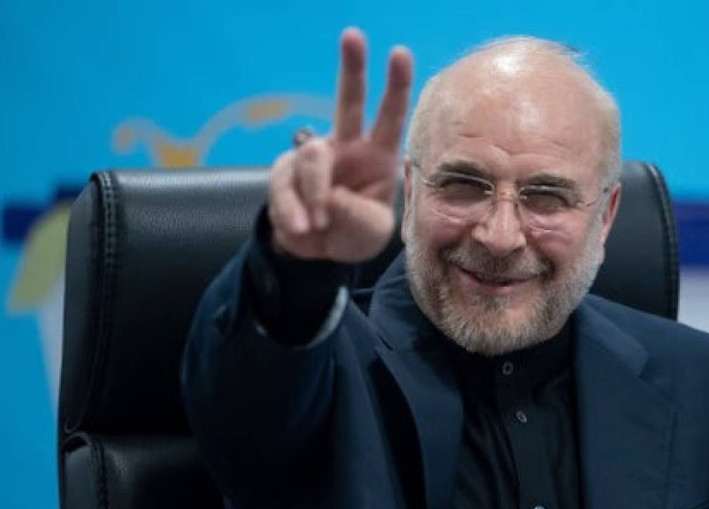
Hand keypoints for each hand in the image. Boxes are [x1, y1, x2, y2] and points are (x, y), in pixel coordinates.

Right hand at [268, 28, 412, 261]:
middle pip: (347, 101)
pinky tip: (302, 228)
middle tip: (354, 34)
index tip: (400, 53)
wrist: (318, 252)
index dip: (396, 87)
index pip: (391, 117)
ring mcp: (314, 156)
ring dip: (315, 197)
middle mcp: (347, 147)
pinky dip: (293, 211)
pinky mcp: (286, 172)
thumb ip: (358, 215)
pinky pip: (286, 185)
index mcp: (379, 156)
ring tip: (319, 226)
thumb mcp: (370, 233)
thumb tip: (330, 195)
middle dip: (351, 67)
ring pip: (312, 159)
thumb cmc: (354, 234)